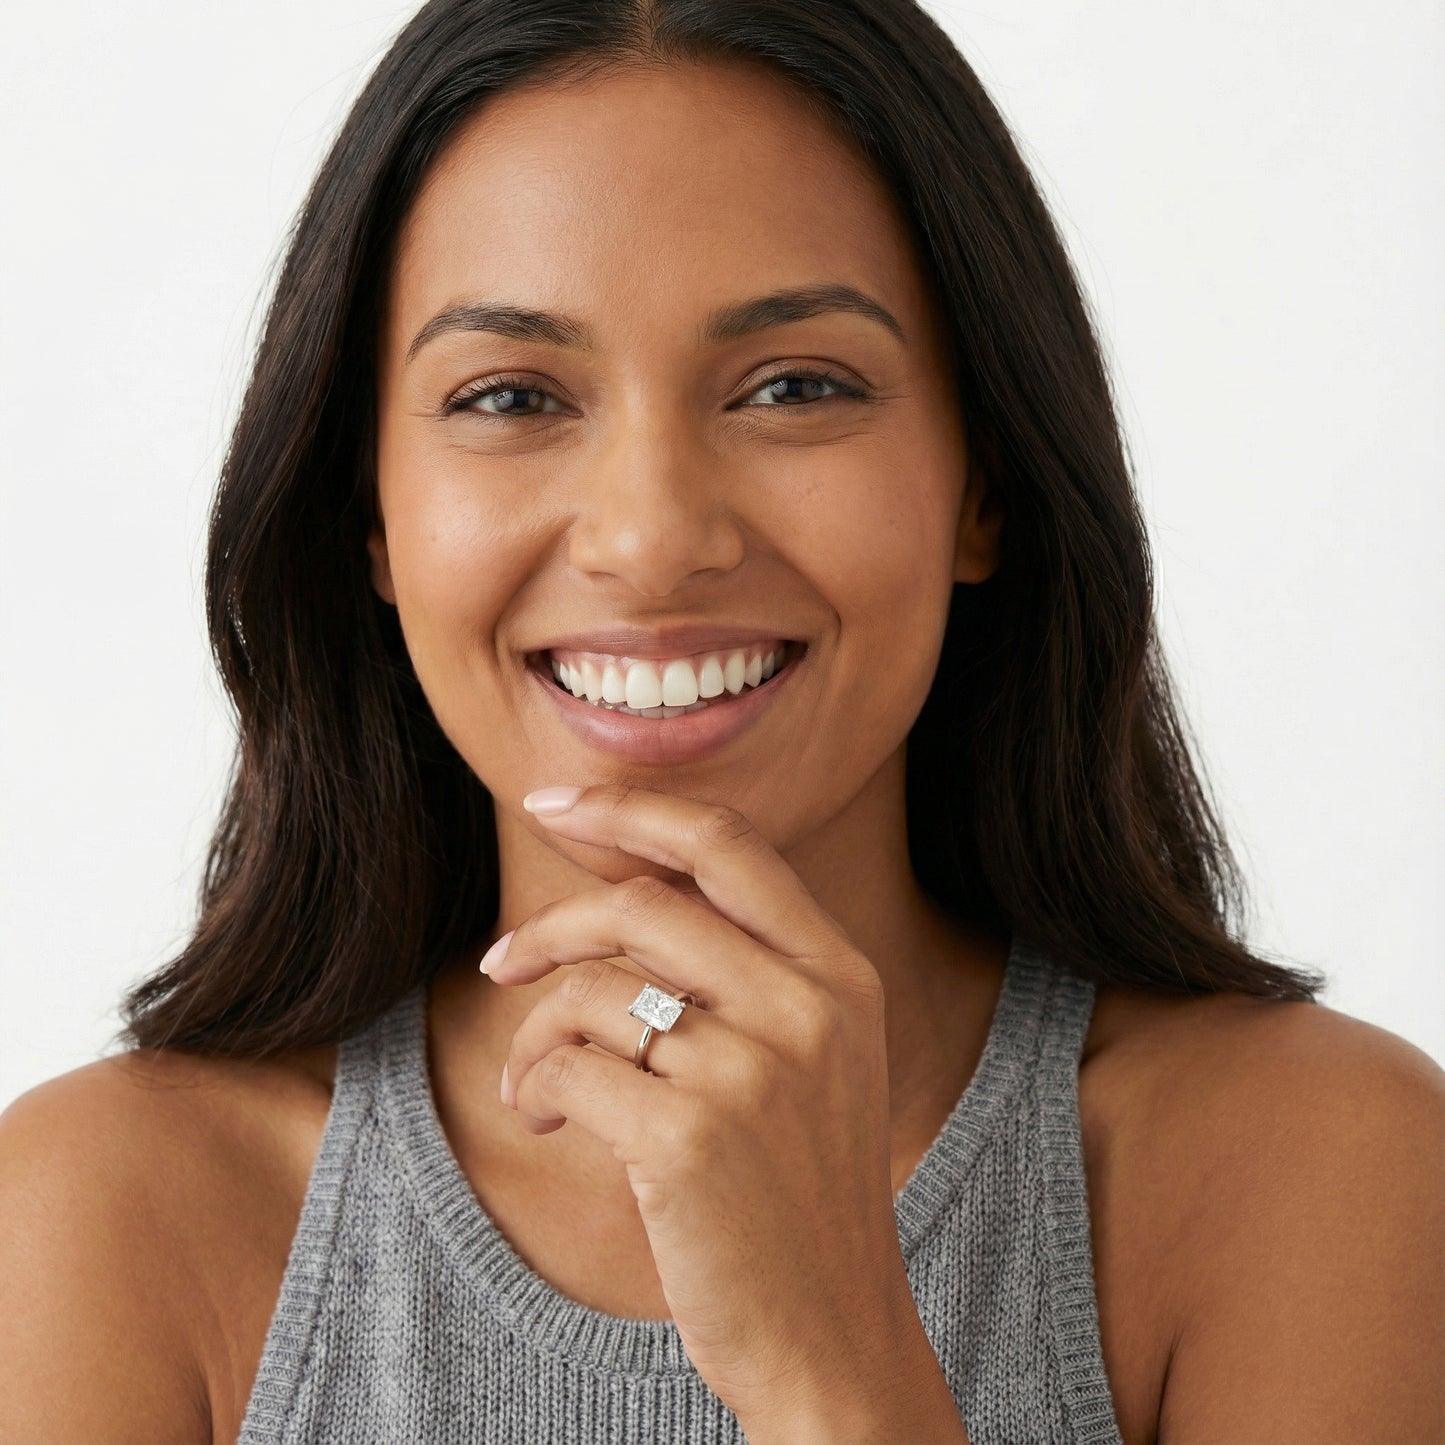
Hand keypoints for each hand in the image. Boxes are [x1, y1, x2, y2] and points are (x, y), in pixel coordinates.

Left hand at [483, 782, 932, 1434]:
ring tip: (532, 1084)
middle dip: (550, 926)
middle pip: (641, 906)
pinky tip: (545, 1120)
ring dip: (535, 1032)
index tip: (555, 803)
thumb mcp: (809, 1056)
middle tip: (501, 962)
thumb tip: (618, 885)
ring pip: (593, 990)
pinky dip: (532, 1086)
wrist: (829, 1331)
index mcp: (839, 973)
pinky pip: (568, 1066)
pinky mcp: (690, 1138)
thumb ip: (742, 968)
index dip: (632, 810)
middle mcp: (806, 1006)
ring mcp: (753, 1070)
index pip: (728, 845)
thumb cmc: (796, 1188)